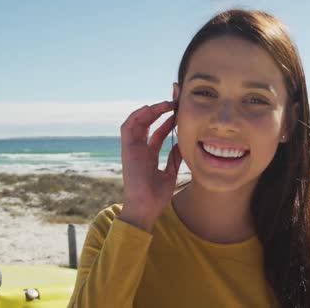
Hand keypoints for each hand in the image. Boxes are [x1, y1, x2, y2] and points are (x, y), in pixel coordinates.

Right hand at [118, 101, 181, 230]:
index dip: (169, 120)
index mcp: (149, 155)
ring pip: (138, 122)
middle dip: (160, 110)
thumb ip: (174, 158)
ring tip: (165, 104)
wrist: (145, 208)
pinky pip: (127, 128)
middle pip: (149, 123)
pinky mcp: (127, 150)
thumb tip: (182, 144)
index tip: (180, 111)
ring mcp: (133, 149)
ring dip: (150, 111)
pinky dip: (136, 116)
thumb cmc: (156, 196)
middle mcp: (140, 150)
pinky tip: (149, 109)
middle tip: (175, 101)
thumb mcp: (170, 173)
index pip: (159, 132)